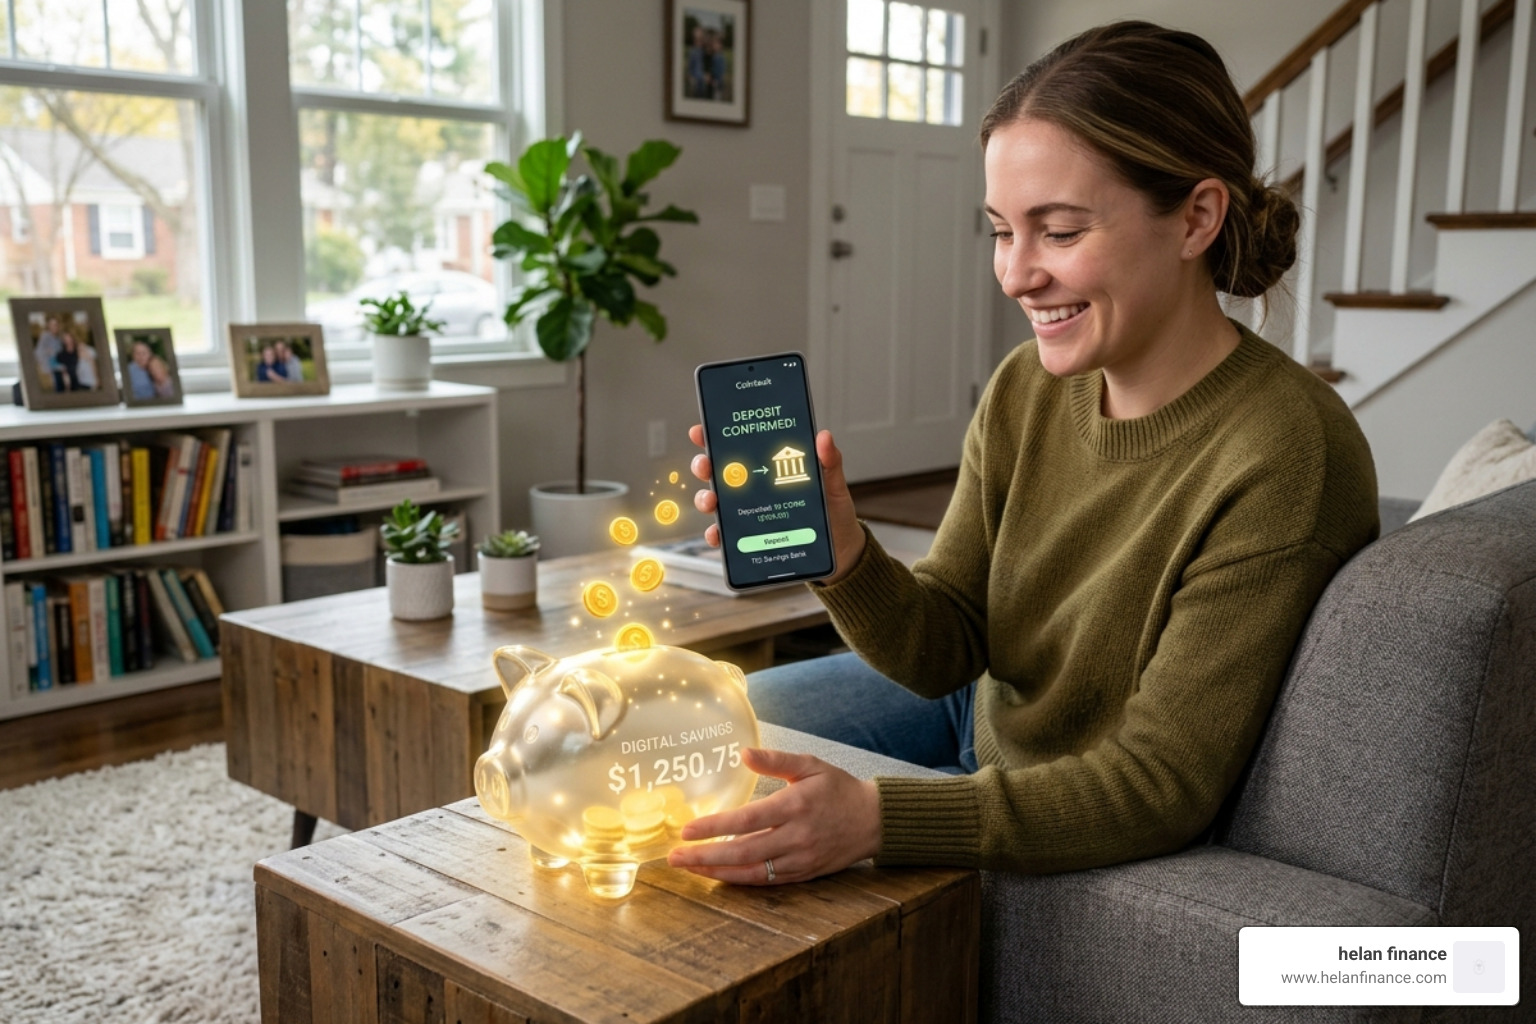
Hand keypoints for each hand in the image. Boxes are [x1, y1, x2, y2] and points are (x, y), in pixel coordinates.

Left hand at [665, 747, 880, 884]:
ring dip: (717, 872)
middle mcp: (796, 837)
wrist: (873, 821)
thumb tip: (743, 753)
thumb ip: (775, 760)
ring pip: (751, 872)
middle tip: (674, 857)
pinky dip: (739, 880)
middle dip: (705, 856)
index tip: (687, 830)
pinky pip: (765, 882)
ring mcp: (800, 859)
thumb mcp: (810, 765)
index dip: (714, 827)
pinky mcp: (803, 874)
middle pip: (743, 852)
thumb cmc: (838, 788)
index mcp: (795, 806)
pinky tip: (718, 875)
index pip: (747, 820)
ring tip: (689, 869)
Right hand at [687, 425, 865, 582]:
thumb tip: (823, 437)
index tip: (701, 430)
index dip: (715, 437)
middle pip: (720, 472)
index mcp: (770, 468)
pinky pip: (727, 537)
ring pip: (717, 502)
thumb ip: (828, 461)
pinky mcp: (751, 538)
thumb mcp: (833, 484)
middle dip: (704, 465)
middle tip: (706, 465)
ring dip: (706, 499)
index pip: (739, 448)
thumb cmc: (833, 513)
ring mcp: (750, 513)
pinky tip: (719, 534)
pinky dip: (717, 535)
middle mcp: (754, 489)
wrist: (840, 549)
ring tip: (712, 501)